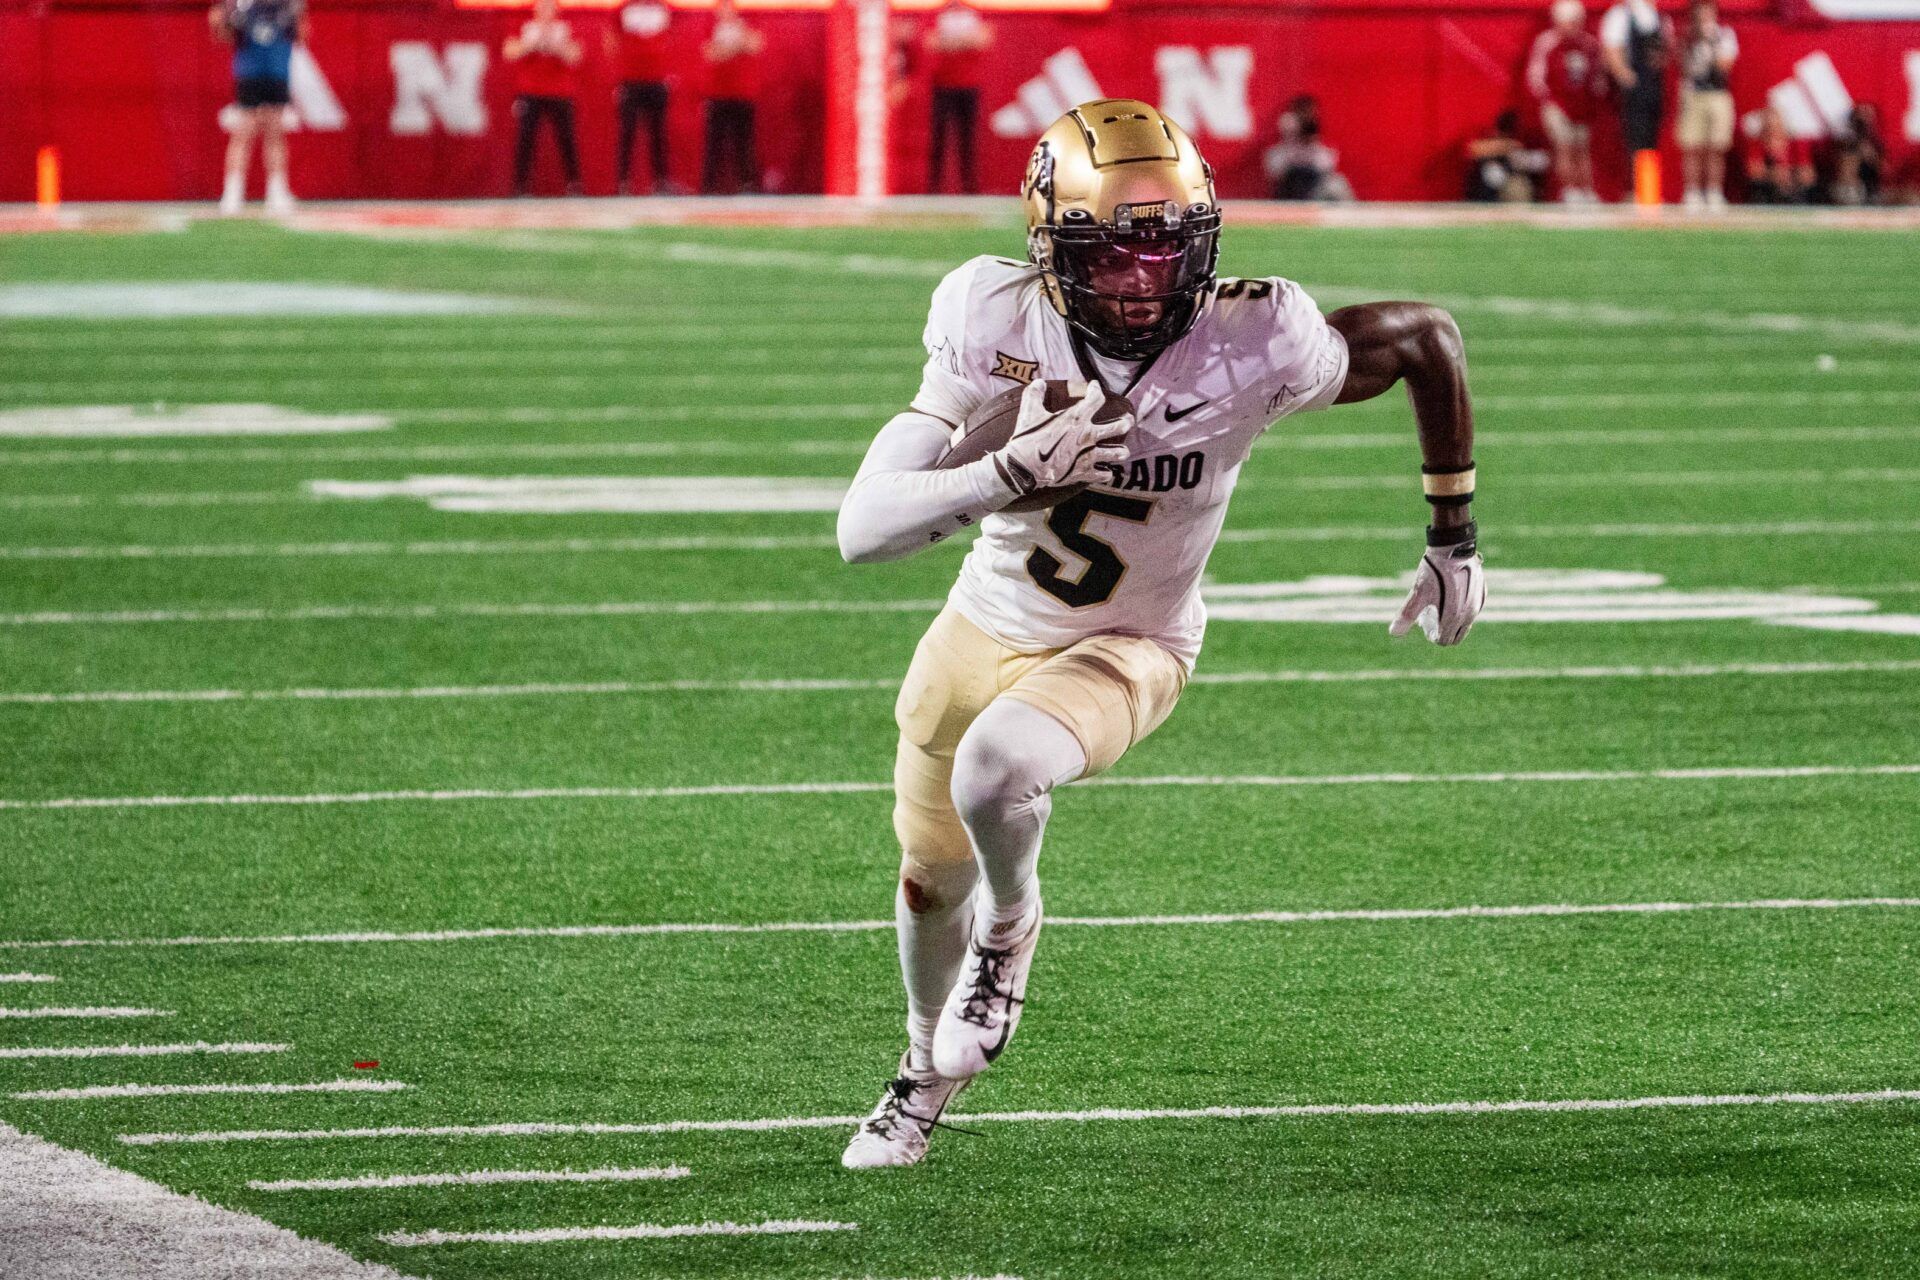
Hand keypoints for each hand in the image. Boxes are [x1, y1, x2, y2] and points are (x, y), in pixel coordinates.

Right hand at [993, 380, 1130, 498]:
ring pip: (1118, 453)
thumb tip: (1039, 382)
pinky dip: (1105, 474)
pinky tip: (1105, 472)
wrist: (1024, 468)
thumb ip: (1034, 394)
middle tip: (1127, 420)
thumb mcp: (1029, 412)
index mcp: (1077, 418)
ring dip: (1120, 451)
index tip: (1094, 386)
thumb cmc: (1027, 438)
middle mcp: (1088, 435)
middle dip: (1126, 421)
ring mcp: (1089, 455)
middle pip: (1119, 426)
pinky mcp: (1084, 472)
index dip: (1096, 389)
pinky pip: (1103, 475)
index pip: (1096, 398)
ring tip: (1121, 451)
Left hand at [1390, 535, 1484, 645]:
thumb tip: (1393, 633)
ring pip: (1465, 624)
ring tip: (1438, 606)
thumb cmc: (1434, 571)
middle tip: (1430, 618)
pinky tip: (1450, 595)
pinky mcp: (1482, 593)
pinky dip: (1462, 609)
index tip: (1423, 624)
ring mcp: (1479, 603)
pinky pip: (1472, 609)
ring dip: (1453, 621)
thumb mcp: (1418, 593)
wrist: (1453, 548)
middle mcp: (1471, 614)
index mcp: (1455, 618)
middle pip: (1457, 637)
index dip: (1432, 636)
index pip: (1445, 641)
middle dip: (1443, 632)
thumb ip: (1407, 615)